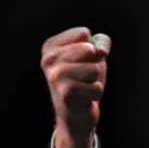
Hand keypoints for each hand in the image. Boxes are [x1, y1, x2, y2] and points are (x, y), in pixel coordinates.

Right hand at [40, 27, 110, 147]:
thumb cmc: (84, 79)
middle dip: (94, 64)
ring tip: (83, 86)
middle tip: (83, 77)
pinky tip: (84, 98)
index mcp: (50, 47)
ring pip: (95, 68)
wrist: (75, 114)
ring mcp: (55, 77)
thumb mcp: (93, 54)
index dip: (92, 47)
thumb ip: (100, 41)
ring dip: (95, 80)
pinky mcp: (66, 93)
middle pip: (90, 50)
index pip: (84, 33)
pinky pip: (97, 87)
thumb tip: (100, 51)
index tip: (82, 61)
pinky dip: (96, 93)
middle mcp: (48, 60)